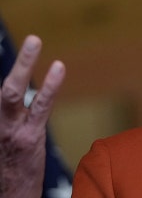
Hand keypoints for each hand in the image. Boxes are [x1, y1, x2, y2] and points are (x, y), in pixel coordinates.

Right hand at [0, 35, 64, 197]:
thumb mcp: (2, 135)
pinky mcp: (28, 139)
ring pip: (12, 92)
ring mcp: (7, 131)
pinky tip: (58, 67)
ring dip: (23, 63)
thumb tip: (16, 91)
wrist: (9, 196)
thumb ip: (6, 114)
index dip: (14, 72)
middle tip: (32, 38)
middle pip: (1, 87)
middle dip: (15, 61)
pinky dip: (50, 86)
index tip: (27, 47)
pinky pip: (40, 107)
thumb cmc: (4, 166)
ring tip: (34, 40)